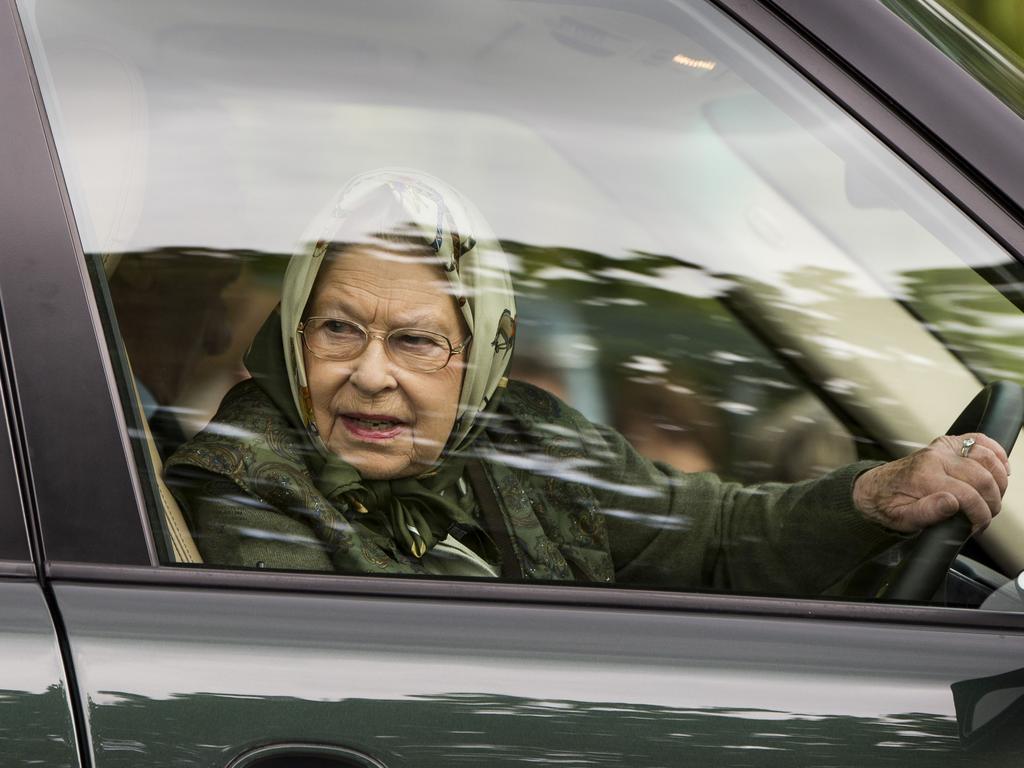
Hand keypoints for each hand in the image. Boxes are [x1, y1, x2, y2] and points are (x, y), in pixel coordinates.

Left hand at [853, 433, 1009, 534]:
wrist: (874, 488)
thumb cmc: (889, 505)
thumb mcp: (902, 518)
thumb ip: (927, 512)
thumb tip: (952, 503)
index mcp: (923, 477)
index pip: (967, 495)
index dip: (980, 515)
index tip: (978, 526)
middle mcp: (934, 458)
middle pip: (982, 477)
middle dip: (992, 501)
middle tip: (986, 515)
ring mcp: (942, 448)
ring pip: (986, 458)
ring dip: (999, 481)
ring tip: (991, 499)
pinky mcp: (947, 444)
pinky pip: (979, 440)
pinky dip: (996, 453)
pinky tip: (1002, 470)